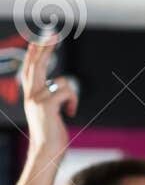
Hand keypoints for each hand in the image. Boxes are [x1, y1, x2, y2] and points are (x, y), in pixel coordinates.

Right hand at [20, 37, 76, 164]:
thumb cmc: (51, 134)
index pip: (30, 68)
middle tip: (55, 33)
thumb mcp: (50, 112)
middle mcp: (30, 94)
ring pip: (62, 82)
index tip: (40, 39)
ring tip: (69, 110)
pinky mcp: (46, 105)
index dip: (35, 53)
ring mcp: (37, 99)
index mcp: (30, 95)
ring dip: (72, 96)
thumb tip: (62, 86)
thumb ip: (52, 97)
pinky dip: (73, 102)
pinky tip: (69, 113)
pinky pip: (67, 92)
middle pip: (38, 64)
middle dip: (46, 48)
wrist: (46, 151)